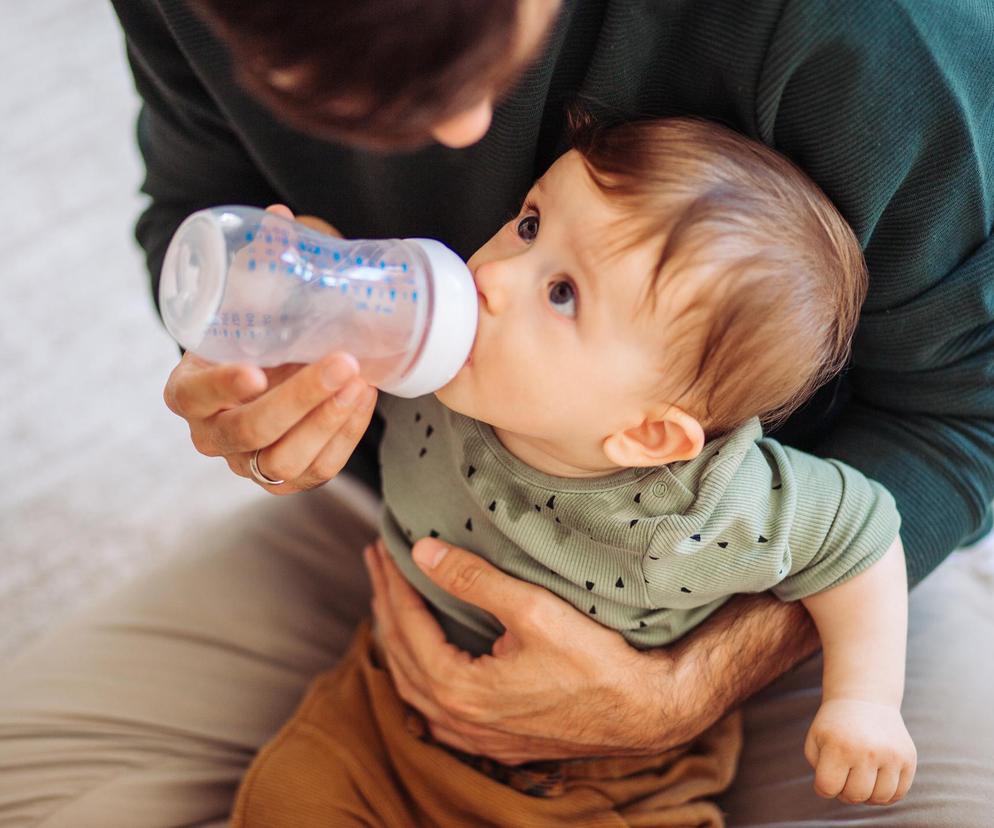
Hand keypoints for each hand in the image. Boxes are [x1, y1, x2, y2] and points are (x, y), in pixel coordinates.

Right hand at [162, 204, 377, 493]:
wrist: (270, 373)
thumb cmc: (253, 335)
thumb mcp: (250, 303)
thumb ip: (260, 265)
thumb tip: (281, 215)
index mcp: (188, 391)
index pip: (192, 396)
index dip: (221, 387)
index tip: (255, 369)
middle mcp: (212, 435)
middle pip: (249, 431)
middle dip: (300, 399)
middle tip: (342, 362)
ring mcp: (249, 463)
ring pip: (285, 460)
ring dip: (327, 420)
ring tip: (361, 380)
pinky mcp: (289, 479)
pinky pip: (319, 469)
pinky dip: (346, 436)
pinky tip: (365, 399)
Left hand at [364, 536, 698, 764]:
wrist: (644, 713)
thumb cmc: (596, 662)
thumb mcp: (534, 611)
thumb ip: (475, 580)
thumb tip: (423, 552)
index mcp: (459, 689)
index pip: (406, 626)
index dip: (392, 583)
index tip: (383, 548)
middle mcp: (457, 719)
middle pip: (400, 654)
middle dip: (385, 603)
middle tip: (376, 562)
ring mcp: (473, 735)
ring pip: (412, 684)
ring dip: (396, 637)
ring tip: (389, 599)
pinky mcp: (493, 739)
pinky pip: (433, 706)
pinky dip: (417, 671)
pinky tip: (420, 656)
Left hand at [804, 698, 915, 804]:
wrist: (865, 699)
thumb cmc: (835, 725)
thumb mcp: (815, 740)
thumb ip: (818, 769)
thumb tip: (834, 792)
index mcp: (838, 746)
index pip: (828, 788)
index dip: (824, 787)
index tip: (826, 775)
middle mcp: (867, 752)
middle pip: (855, 796)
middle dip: (845, 791)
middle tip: (844, 775)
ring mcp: (891, 756)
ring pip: (879, 799)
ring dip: (867, 794)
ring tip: (860, 777)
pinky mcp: (909, 759)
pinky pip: (898, 794)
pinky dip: (885, 794)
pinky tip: (876, 779)